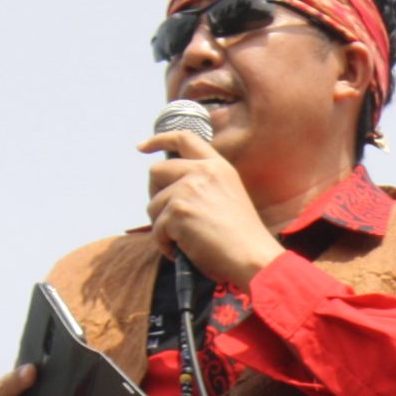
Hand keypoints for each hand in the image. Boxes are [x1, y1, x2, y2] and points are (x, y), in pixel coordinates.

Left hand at [140, 129, 283, 285]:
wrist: (253, 257)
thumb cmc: (242, 237)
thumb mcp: (228, 196)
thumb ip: (203, 184)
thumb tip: (169, 190)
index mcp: (218, 166)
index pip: (184, 138)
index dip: (159, 140)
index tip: (142, 146)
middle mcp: (202, 171)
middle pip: (156, 171)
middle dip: (153, 193)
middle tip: (164, 215)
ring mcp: (188, 190)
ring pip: (153, 204)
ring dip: (161, 226)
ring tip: (182, 240)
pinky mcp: (178, 211)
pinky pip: (156, 229)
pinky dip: (164, 244)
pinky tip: (182, 251)